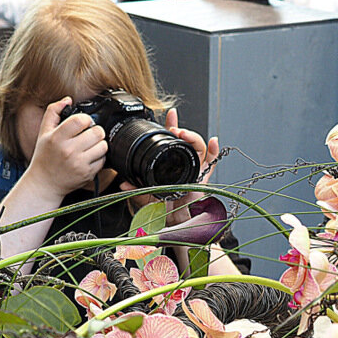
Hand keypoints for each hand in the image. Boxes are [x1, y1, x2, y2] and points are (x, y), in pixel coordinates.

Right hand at [25, 97, 107, 199]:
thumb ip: (53, 112)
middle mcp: (68, 151)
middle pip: (96, 132)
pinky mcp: (87, 174)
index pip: (81, 120)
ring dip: (99, 144)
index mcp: (57, 138)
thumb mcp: (43, 132)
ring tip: (89, 146)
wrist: (44, 183)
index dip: (86, 119)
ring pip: (103, 146)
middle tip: (88, 134)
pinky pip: (103, 160)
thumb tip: (68, 100)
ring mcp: (79, 164)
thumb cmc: (44, 157)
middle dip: (95, 131)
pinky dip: (99, 157)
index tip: (83, 123)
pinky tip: (89, 157)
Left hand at [119, 108, 218, 225]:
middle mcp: (185, 164)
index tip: (170, 114)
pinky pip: (212, 162)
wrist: (174, 223)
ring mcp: (196, 170)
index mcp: (171, 164)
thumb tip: (123, 182)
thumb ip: (136, 188)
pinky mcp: (204, 178)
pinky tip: (214, 141)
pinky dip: (214, 151)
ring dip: (194, 138)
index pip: (172, 140)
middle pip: (188, 141)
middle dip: (184, 132)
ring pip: (200, 148)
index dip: (171, 126)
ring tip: (185, 134)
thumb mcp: (146, 195)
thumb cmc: (163, 209)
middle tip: (175, 130)